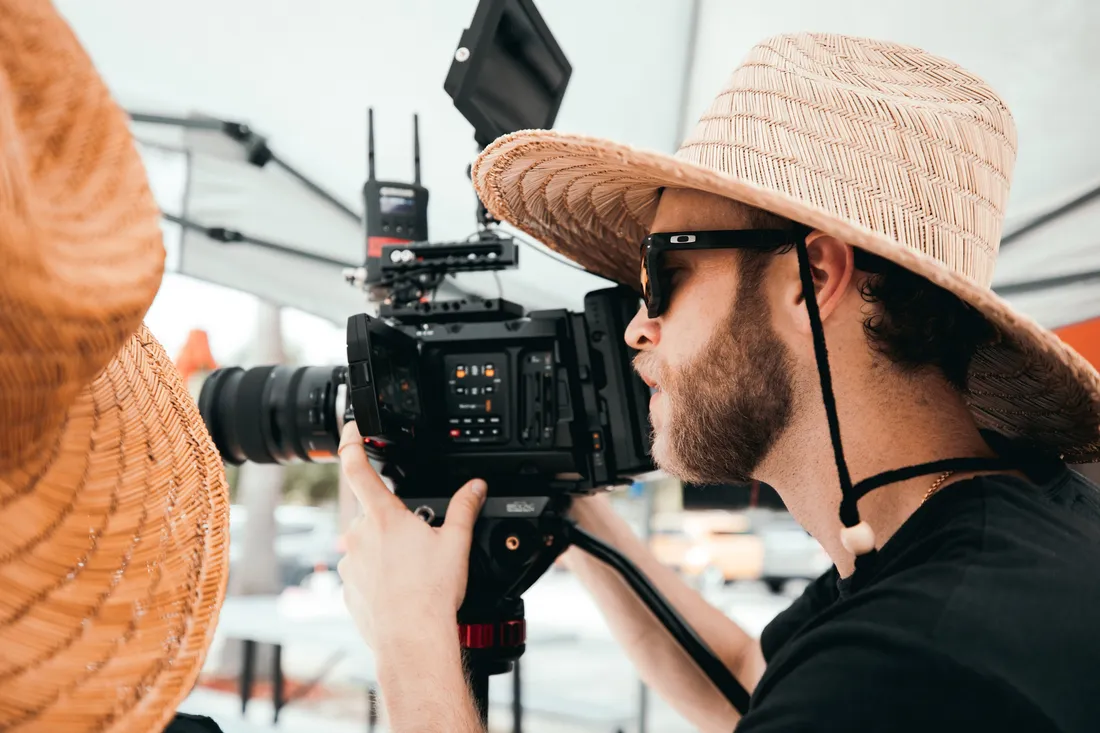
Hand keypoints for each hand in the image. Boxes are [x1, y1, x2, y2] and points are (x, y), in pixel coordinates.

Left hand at [336, 422, 486, 649]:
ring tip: (414, 574)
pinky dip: (380, 578)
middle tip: (420, 543)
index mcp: (384, 517)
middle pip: (373, 515)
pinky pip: (363, 574)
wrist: (412, 639)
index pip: (358, 468)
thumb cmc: (431, 593)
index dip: (352, 442)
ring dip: (387, 552)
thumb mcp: (456, 542)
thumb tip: (475, 487)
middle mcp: (360, 536)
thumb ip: (464, 507)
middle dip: (395, 523)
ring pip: (368, 546)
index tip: (352, 428)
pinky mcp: (347, 589)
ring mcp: (350, 563)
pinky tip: (402, 591)